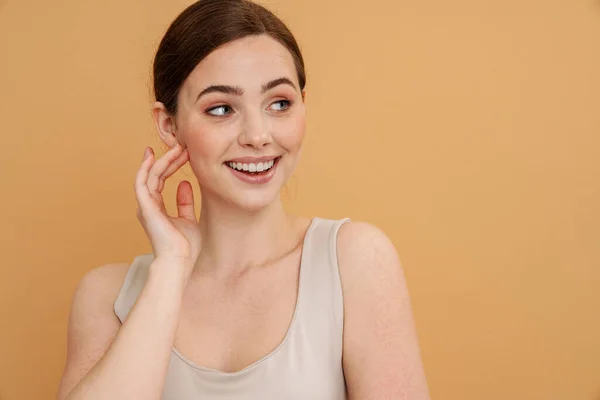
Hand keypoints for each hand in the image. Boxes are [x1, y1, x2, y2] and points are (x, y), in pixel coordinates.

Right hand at [134, 144, 200, 270]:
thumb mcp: (189, 219)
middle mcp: (148, 205)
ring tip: (176, 148)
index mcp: (156, 208)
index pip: (160, 180)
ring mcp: (145, 206)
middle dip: (168, 159)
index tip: (183, 153)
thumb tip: (185, 184)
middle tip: (181, 146)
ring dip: (162, 161)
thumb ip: (184, 202)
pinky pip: (141, 183)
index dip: (170, 165)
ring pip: (149, 176)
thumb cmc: (185, 247)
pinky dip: (146, 169)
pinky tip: (153, 157)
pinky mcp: (145, 208)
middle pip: (155, 175)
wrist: (179, 262)